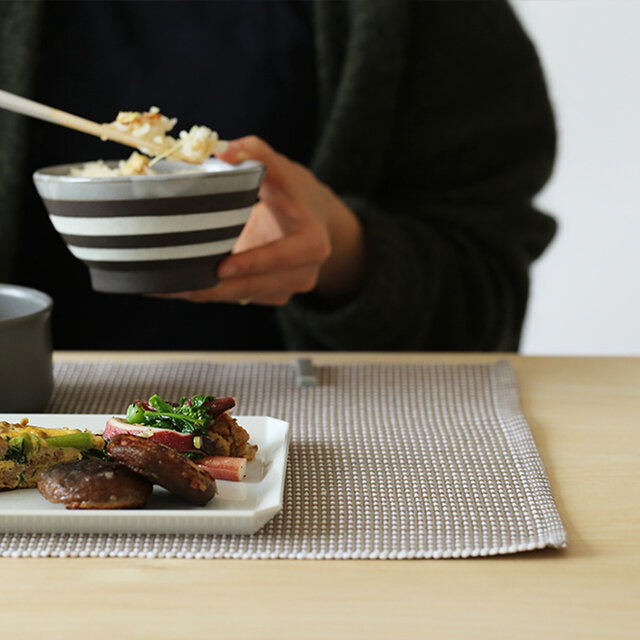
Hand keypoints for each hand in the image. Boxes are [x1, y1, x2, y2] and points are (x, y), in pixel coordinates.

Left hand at [162, 136, 364, 304]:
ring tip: (163, 288)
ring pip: (241, 296)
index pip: (281, 257)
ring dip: (204, 293)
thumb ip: (255, 153)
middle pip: (255, 285)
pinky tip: (178, 286)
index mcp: (311, 243)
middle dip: (215, 289)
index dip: (252, 263)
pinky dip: (209, 292)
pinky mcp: (269, 296)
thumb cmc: (295, 192)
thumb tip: (220, 150)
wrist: (314, 220)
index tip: (220, 269)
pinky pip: (237, 297)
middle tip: (175, 285)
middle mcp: (302, 274)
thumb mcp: (282, 169)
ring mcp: (286, 289)